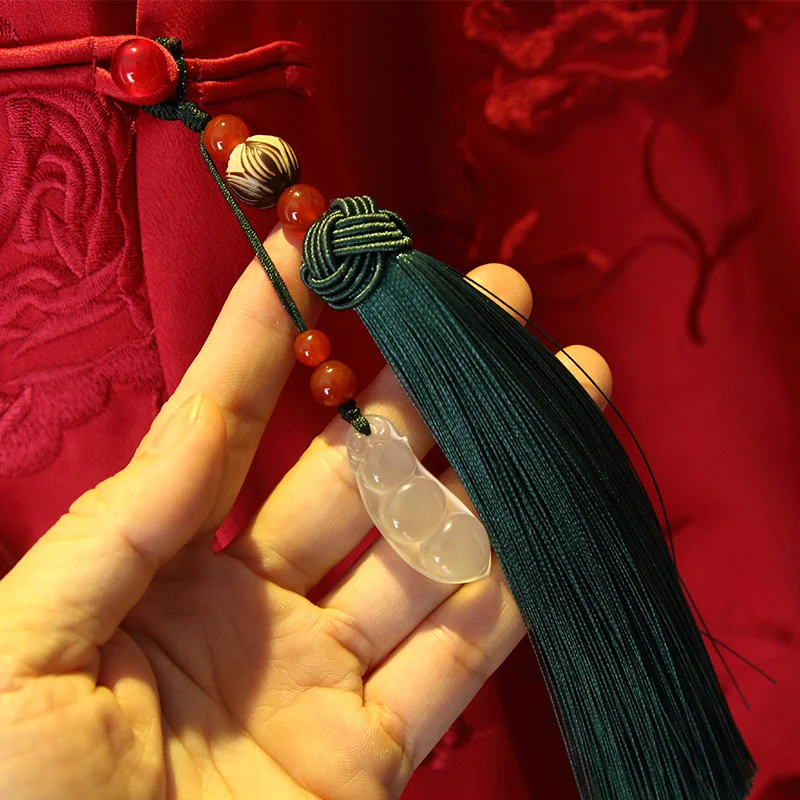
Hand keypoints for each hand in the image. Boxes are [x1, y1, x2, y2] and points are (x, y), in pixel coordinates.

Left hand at [0, 226, 610, 799]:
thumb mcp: (24, 647)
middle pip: (357, 475)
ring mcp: (320, 680)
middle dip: (422, 386)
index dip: (266, 339)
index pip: (226, 429)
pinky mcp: (371, 760)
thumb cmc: (9, 797)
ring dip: (495, 472)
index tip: (308, 249)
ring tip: (560, 386)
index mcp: (156, 570)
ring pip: (427, 554)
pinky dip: (507, 593)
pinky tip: (548, 515)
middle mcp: (252, 609)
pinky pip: (454, 663)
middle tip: (484, 305)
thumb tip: (200, 413)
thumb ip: (119, 527)